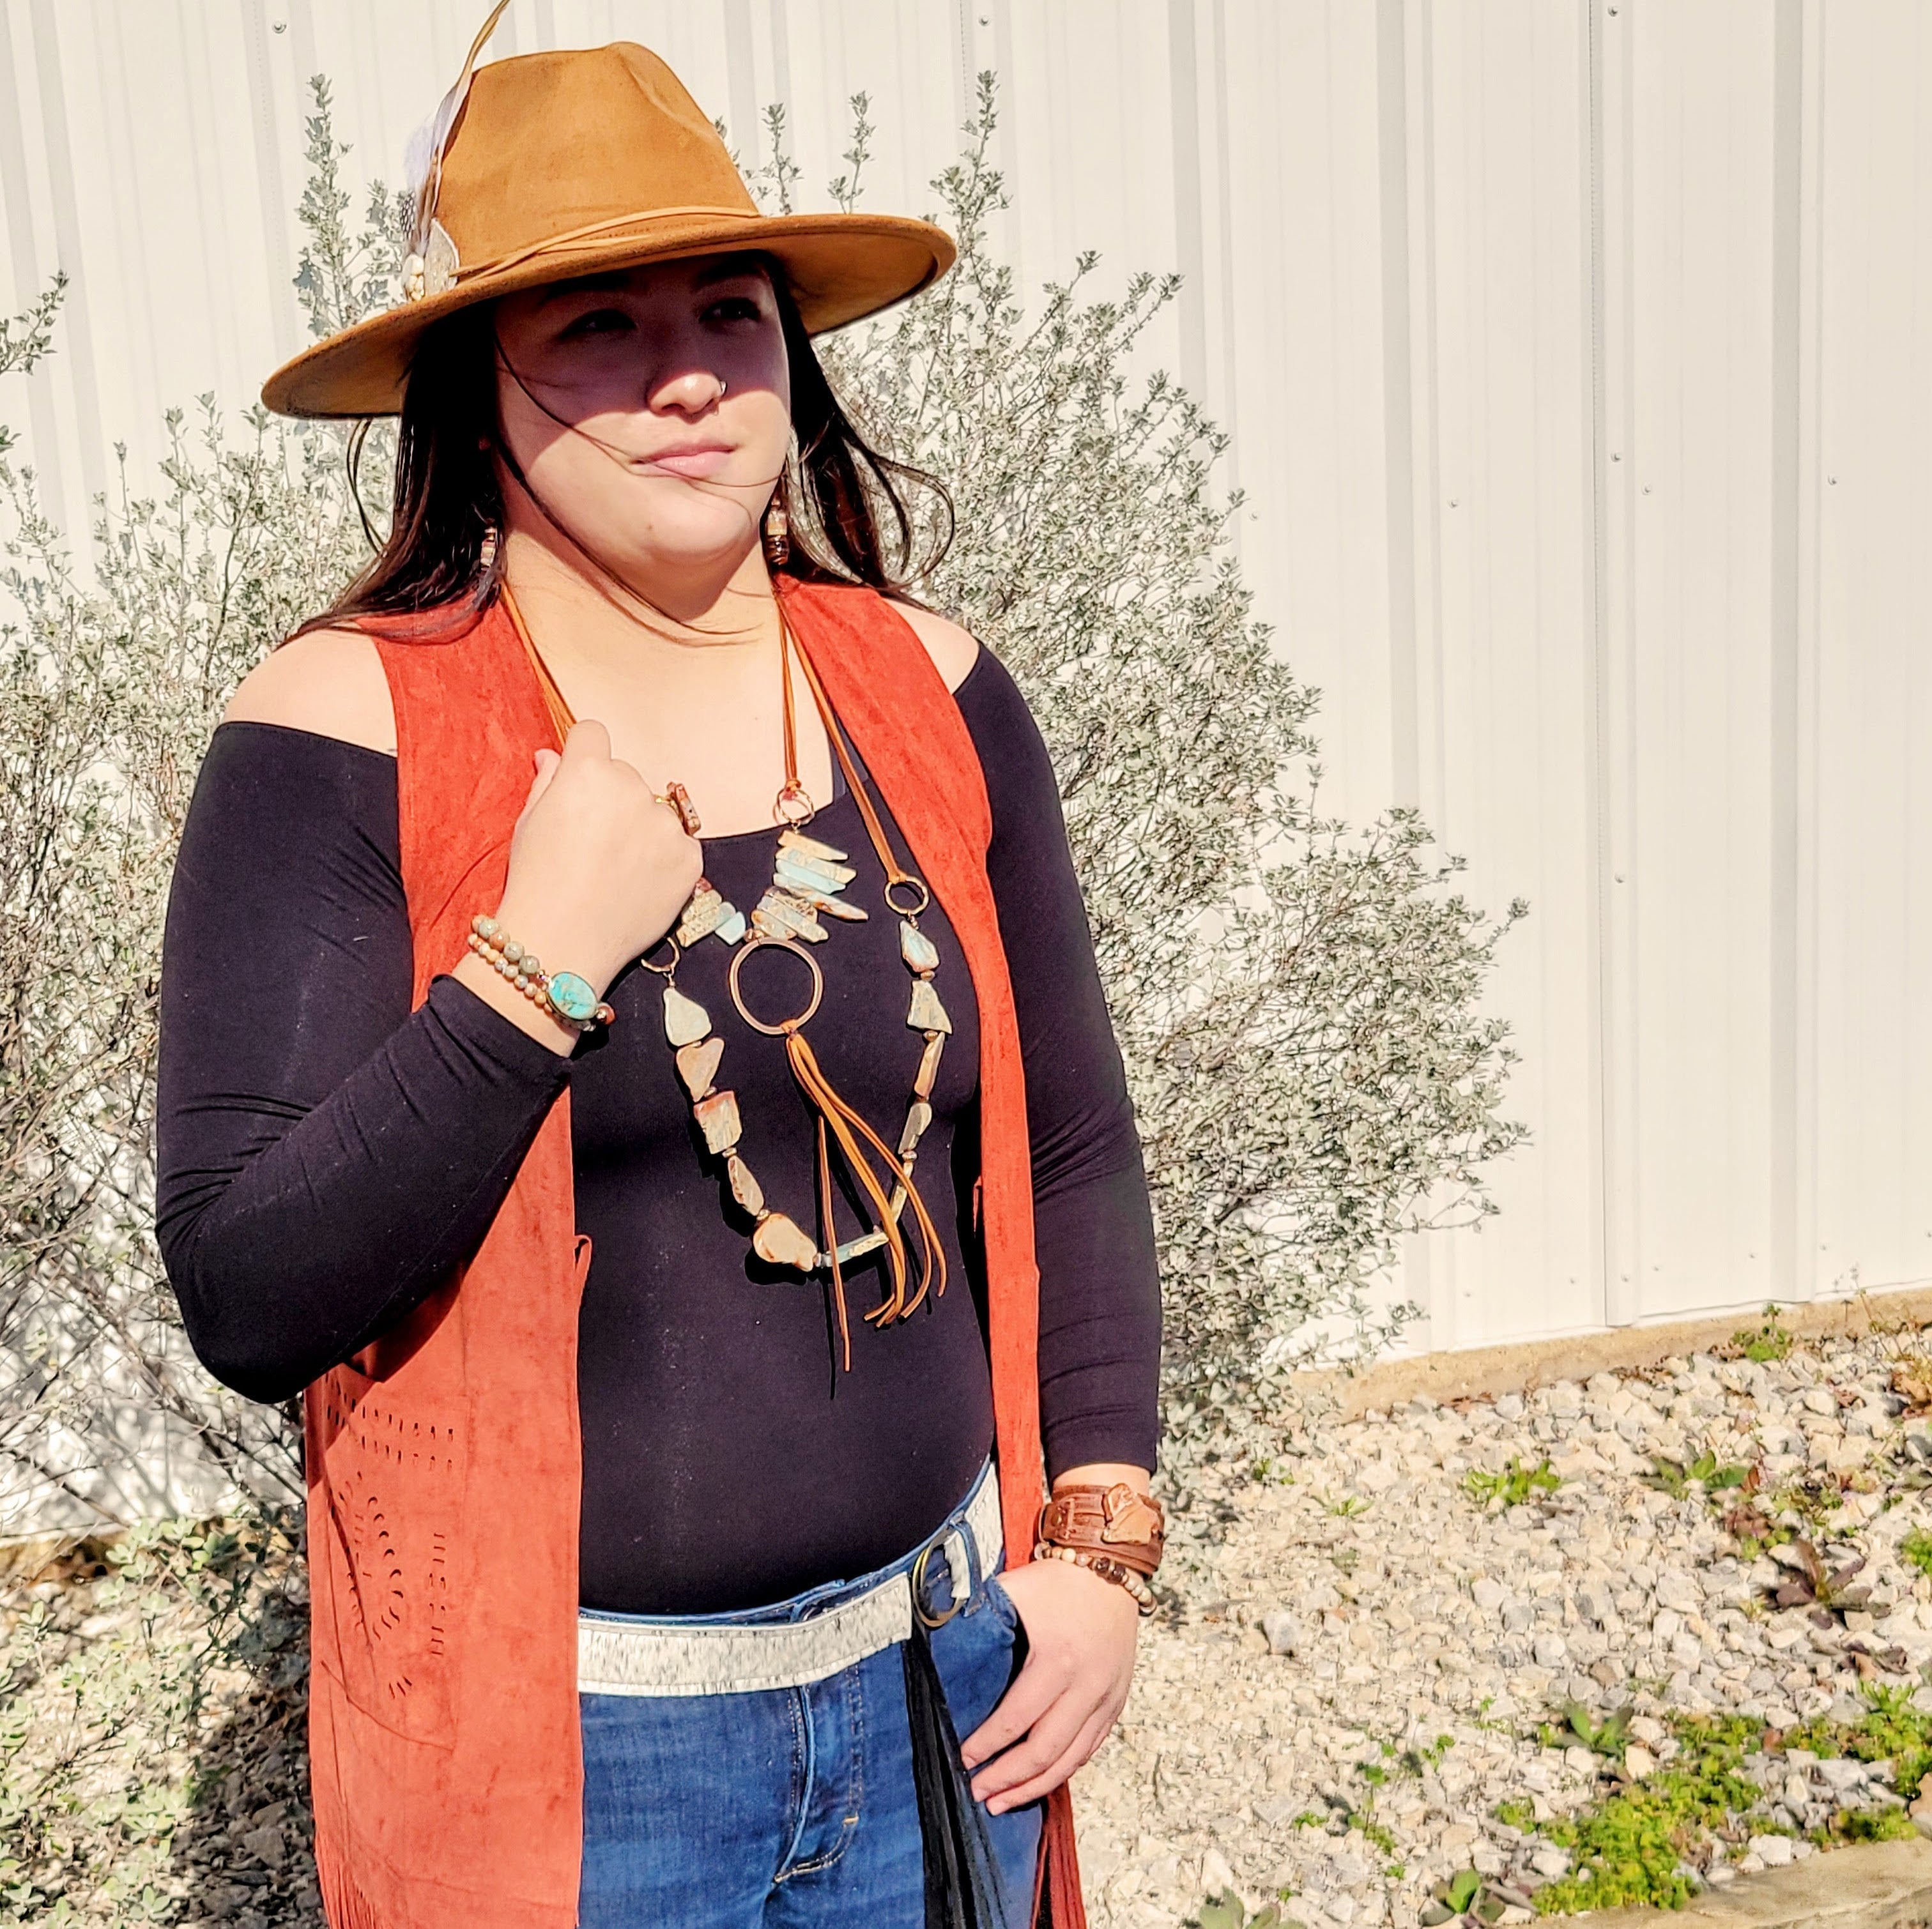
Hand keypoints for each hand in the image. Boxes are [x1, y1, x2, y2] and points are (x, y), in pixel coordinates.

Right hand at [496, 719, 702, 993]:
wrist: (562, 943)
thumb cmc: (536, 883)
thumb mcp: (528, 825)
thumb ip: (547, 782)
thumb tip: (551, 755)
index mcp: (587, 772)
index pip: (593, 734)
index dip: (585, 755)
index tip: (581, 781)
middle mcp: (631, 788)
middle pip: (625, 776)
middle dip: (612, 799)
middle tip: (592, 843)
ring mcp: (665, 824)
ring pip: (655, 812)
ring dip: (641, 831)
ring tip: (614, 871)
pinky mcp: (689, 858)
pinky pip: (680, 846)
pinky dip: (664, 862)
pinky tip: (637, 885)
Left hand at [959, 1555, 1139, 1813]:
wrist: (1109, 1568)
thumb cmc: (1056, 1581)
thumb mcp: (1013, 1589)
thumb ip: (973, 1611)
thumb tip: (927, 1631)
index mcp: (1057, 1659)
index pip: (1017, 1719)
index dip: (987, 1745)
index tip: (962, 1760)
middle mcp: (1086, 1685)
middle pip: (1044, 1751)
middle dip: (1007, 1778)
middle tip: (978, 1793)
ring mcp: (1105, 1697)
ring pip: (1070, 1759)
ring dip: (1034, 1786)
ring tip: (1003, 1803)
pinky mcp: (1116, 1702)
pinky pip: (1089, 1749)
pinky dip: (1064, 1771)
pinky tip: (1039, 1782)